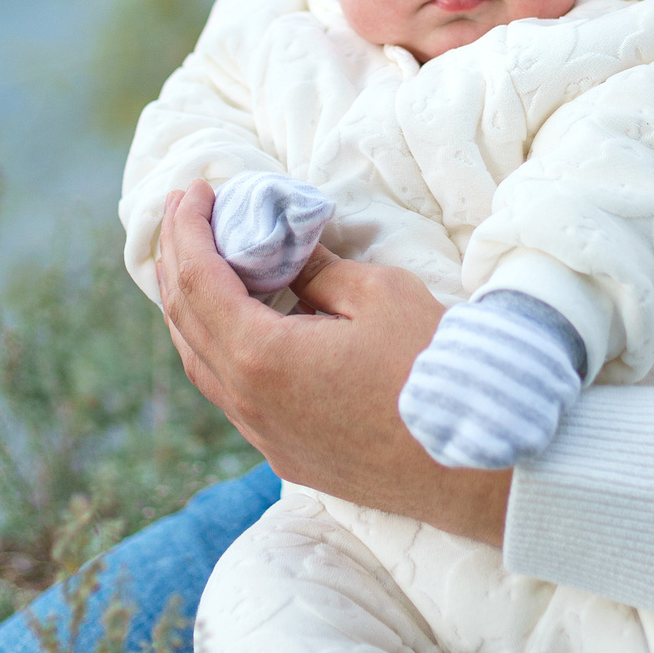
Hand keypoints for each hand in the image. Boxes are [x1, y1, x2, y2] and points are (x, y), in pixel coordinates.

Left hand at [156, 181, 512, 546]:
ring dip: (191, 308)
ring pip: (201, 365)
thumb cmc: (433, 370)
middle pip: (185, 322)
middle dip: (177, 259)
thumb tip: (291, 252)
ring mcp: (265, 437)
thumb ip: (320, 269)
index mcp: (261, 357)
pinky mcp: (289, 456)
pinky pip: (231, 395)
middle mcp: (248, 403)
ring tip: (195, 262)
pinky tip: (236, 325)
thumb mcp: (379, 294)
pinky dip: (217, 347)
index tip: (194, 188)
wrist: (476, 463)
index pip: (198, 280)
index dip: (188, 228)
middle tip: (183, 212)